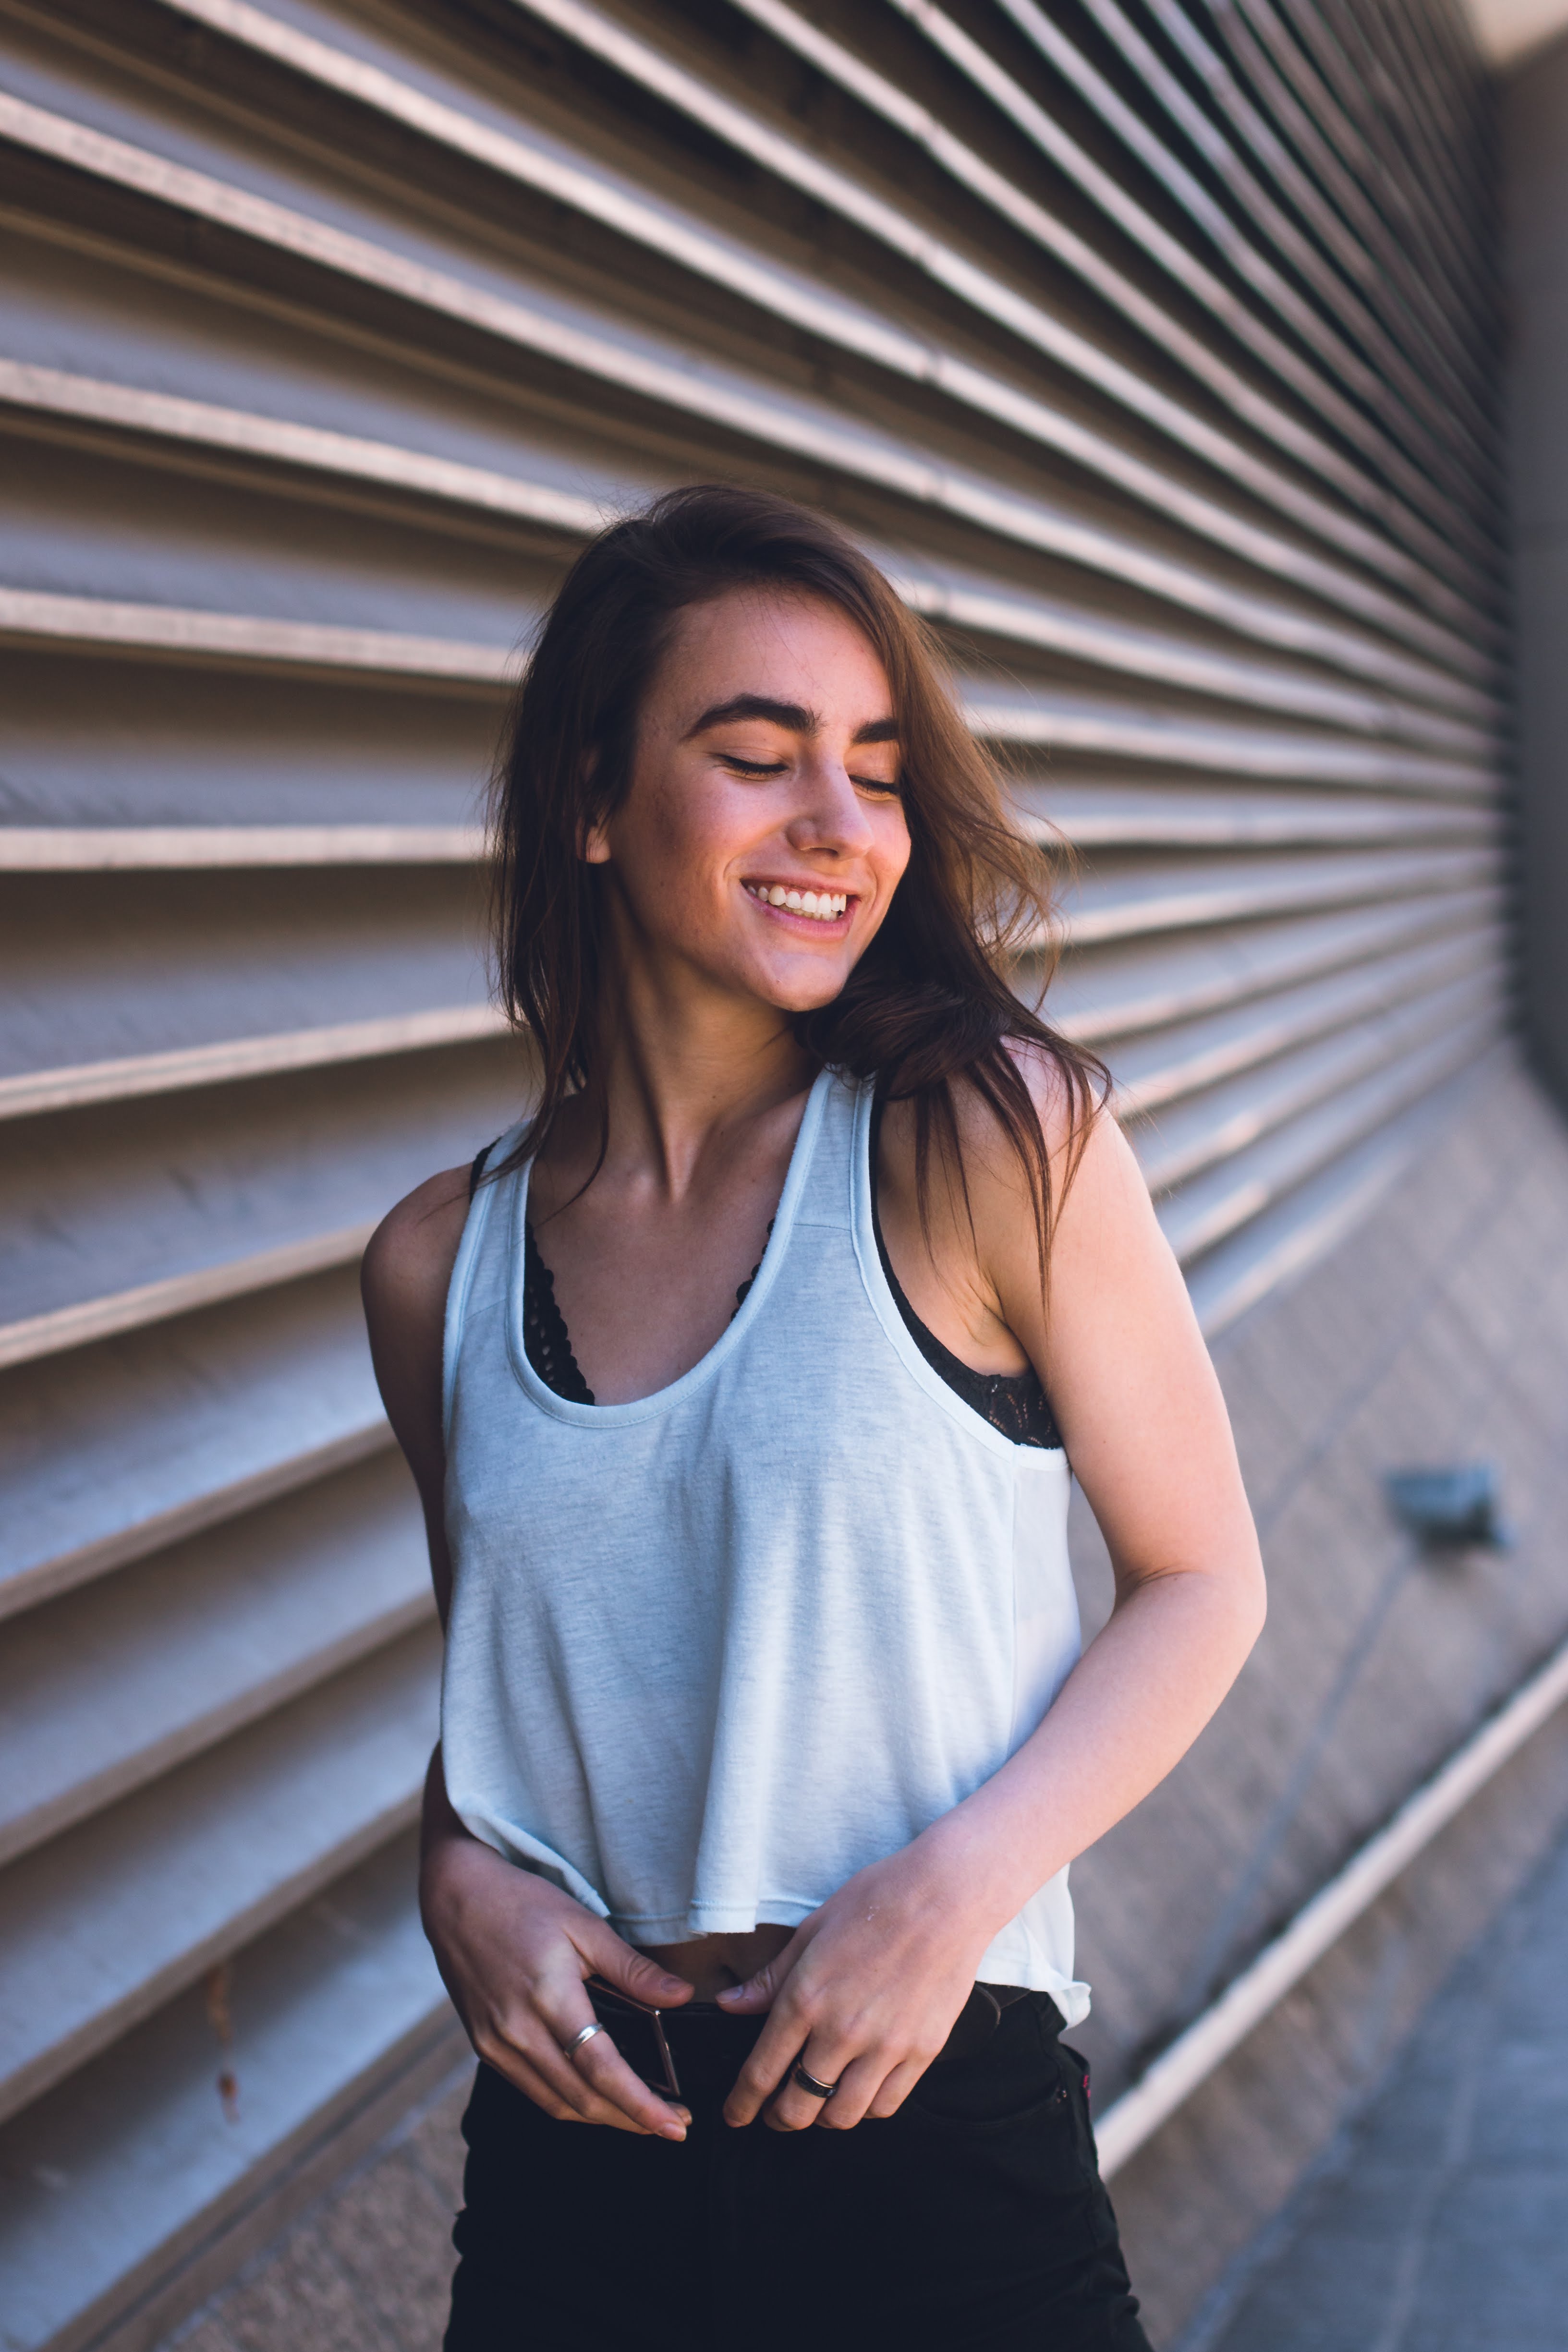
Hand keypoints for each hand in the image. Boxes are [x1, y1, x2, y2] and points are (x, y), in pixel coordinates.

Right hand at [421, 1830, 693, 2138]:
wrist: (457, 1899)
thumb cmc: (524, 1904)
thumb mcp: (585, 1925)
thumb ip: (632, 1969)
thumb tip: (682, 1996)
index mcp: (549, 1998)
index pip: (602, 2070)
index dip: (641, 2104)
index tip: (677, 2126)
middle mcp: (518, 2032)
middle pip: (582, 2099)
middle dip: (631, 2120)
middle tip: (672, 2125)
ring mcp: (496, 2045)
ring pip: (556, 2104)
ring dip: (602, 2119)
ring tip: (641, 2116)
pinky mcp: (485, 2048)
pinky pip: (533, 2091)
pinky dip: (569, 2103)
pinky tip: (595, 2096)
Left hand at [716, 1842, 988, 2132]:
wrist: (945, 1895)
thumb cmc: (875, 1901)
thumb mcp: (811, 1930)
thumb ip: (771, 1978)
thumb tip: (730, 2004)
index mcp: (806, 1999)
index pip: (761, 2072)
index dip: (742, 2104)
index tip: (735, 2115)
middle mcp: (842, 2032)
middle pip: (798, 2107)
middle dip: (778, 2117)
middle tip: (774, 2111)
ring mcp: (885, 2046)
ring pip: (842, 2116)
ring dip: (822, 2117)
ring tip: (818, 2103)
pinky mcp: (921, 2052)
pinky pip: (886, 2105)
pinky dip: (865, 2109)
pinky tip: (858, 2091)